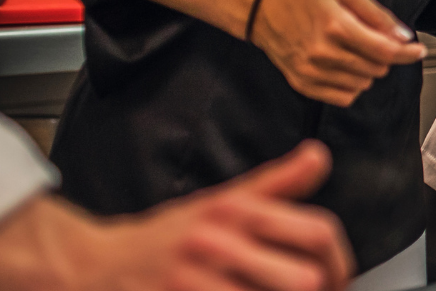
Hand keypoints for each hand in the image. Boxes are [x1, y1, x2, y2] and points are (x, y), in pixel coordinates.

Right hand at [0, 142, 352, 290]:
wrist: (94, 266)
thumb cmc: (165, 238)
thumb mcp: (222, 201)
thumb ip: (277, 184)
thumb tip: (320, 157)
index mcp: (236, 212)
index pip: (317, 232)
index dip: (341, 262)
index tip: (339, 277)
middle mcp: (217, 243)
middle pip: (304, 279)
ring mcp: (192, 281)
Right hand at [250, 0, 425, 106]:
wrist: (263, 9)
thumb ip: (378, 15)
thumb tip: (403, 36)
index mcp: (336, 26)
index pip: (384, 51)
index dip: (408, 53)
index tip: (418, 51)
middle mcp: (323, 53)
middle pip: (377, 69)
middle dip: (383, 55)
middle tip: (370, 38)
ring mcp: (311, 72)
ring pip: (363, 84)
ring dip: (366, 70)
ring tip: (351, 49)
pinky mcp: (303, 84)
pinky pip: (343, 97)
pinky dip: (351, 85)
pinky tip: (342, 66)